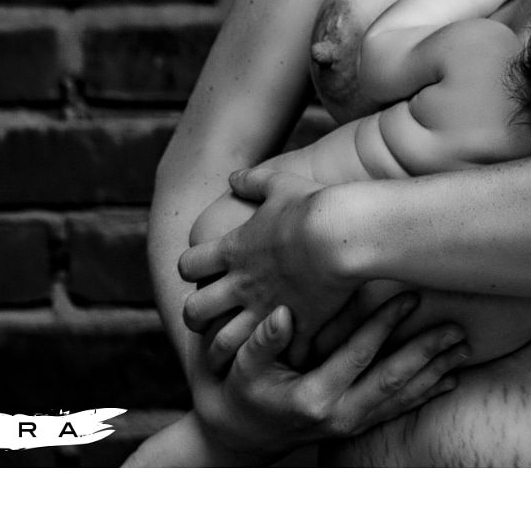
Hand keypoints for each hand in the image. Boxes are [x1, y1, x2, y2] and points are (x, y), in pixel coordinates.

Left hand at [179, 158, 346, 353]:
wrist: (343, 233)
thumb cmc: (313, 205)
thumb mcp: (280, 183)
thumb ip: (253, 180)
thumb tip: (233, 176)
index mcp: (234, 251)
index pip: (187, 266)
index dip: (191, 270)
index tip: (205, 272)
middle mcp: (241, 284)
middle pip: (193, 312)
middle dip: (197, 317)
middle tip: (212, 317)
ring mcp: (265, 310)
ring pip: (224, 343)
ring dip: (228, 347)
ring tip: (240, 348)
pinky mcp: (296, 327)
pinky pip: (279, 353)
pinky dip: (284, 353)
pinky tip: (292, 348)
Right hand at [190, 295, 468, 458]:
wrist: (242, 436)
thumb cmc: (242, 391)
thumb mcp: (242, 367)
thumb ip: (261, 341)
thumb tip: (283, 314)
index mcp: (313, 396)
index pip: (359, 355)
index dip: (385, 324)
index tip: (411, 296)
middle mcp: (338, 415)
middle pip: (393, 380)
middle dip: (427, 352)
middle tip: (456, 327)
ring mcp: (351, 424)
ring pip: (403, 397)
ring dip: (435, 371)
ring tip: (464, 347)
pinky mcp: (358, 427)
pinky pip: (398, 409)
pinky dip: (425, 392)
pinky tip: (449, 378)